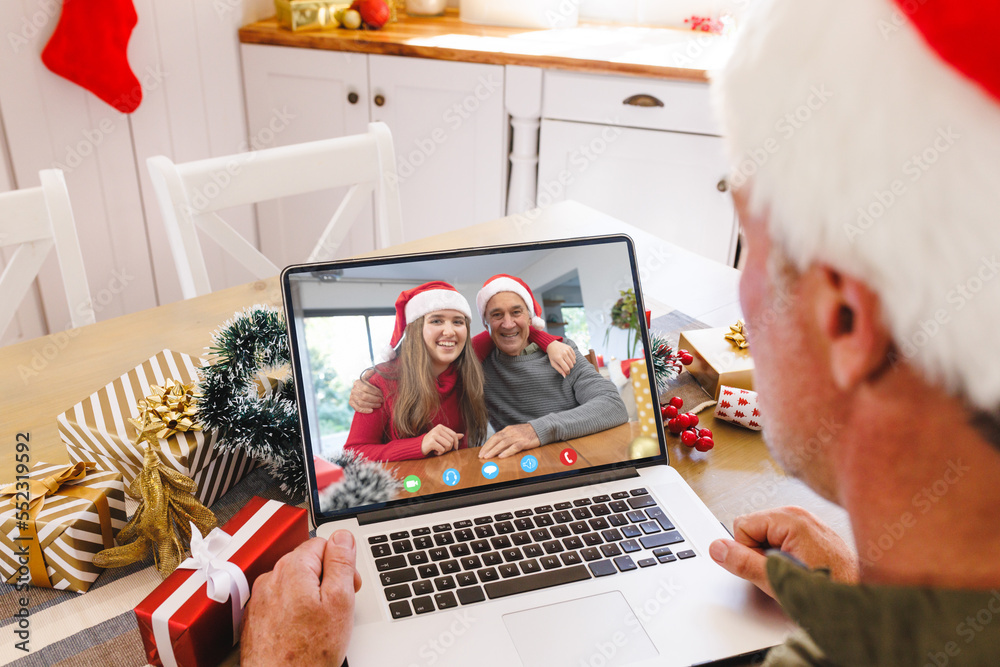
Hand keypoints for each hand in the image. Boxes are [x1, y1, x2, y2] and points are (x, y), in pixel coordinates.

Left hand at [241, 530, 361, 666]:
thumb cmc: (308, 652)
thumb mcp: (339, 601)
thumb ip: (341, 563)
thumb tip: (343, 537)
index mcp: (294, 568)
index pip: (323, 543)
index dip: (342, 563)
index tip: (349, 583)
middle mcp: (272, 578)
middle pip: (308, 562)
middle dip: (326, 578)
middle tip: (338, 606)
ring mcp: (261, 598)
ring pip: (294, 582)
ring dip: (309, 594)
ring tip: (320, 621)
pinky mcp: (256, 616)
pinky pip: (280, 600)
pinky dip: (293, 609)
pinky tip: (302, 629)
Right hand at [349, 369, 382, 412]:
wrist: (361, 392)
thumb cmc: (367, 385)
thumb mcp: (369, 379)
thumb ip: (370, 375)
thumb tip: (373, 370)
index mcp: (357, 382)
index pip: (366, 387)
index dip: (375, 391)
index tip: (382, 394)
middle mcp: (353, 390)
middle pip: (364, 396)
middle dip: (374, 399)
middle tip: (382, 400)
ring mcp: (351, 397)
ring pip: (361, 403)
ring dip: (371, 404)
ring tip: (379, 405)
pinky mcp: (351, 403)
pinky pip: (357, 408)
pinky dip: (365, 410)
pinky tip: (372, 410)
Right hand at [421, 424, 463, 455]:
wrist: (419, 446)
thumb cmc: (432, 442)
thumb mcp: (442, 437)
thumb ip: (451, 436)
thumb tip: (462, 435)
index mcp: (440, 427)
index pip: (453, 434)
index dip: (456, 442)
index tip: (455, 448)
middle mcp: (437, 429)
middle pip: (451, 440)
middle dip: (449, 447)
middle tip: (443, 449)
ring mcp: (434, 435)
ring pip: (448, 445)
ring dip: (444, 450)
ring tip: (439, 450)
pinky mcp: (431, 442)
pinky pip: (442, 449)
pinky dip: (439, 453)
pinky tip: (435, 452)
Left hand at [479, 424, 540, 458]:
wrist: (541, 428)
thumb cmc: (527, 432)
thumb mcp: (515, 432)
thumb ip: (506, 437)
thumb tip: (496, 447)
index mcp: (508, 429)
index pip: (494, 437)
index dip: (487, 444)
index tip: (481, 452)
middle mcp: (511, 432)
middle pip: (496, 439)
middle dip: (488, 448)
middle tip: (481, 455)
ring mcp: (518, 436)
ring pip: (503, 443)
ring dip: (494, 450)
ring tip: (488, 457)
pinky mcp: (524, 442)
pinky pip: (514, 447)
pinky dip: (507, 452)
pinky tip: (501, 456)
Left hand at [546, 340, 576, 377]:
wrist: (552, 345)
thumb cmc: (552, 356)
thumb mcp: (553, 363)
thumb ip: (559, 370)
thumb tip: (565, 376)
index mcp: (558, 358)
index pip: (566, 368)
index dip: (567, 372)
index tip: (567, 373)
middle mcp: (564, 353)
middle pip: (571, 365)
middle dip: (569, 368)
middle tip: (566, 367)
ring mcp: (567, 350)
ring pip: (574, 361)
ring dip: (571, 363)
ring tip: (566, 362)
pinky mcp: (570, 348)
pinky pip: (575, 356)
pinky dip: (572, 359)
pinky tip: (568, 358)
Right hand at [709, 506, 858, 598]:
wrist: (861, 601)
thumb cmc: (830, 589)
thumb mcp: (778, 580)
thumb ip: (744, 563)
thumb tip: (718, 549)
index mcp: (790, 519)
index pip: (742, 526)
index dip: (748, 552)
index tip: (767, 567)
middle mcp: (799, 515)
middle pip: (753, 528)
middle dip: (759, 553)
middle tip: (781, 571)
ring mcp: (807, 523)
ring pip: (767, 535)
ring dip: (772, 556)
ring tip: (793, 571)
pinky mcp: (812, 533)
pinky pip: (783, 539)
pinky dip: (785, 555)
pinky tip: (801, 568)